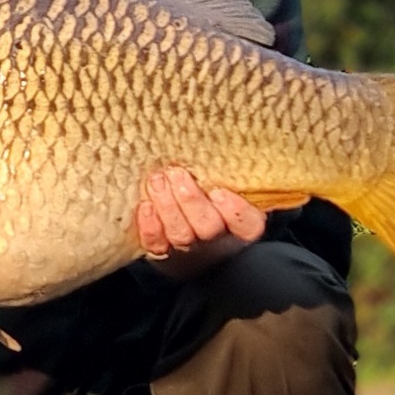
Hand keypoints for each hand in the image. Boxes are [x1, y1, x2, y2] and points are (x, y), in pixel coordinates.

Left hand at [137, 167, 265, 263]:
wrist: (186, 244)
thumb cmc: (208, 199)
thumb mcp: (225, 186)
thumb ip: (224, 174)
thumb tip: (218, 141)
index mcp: (240, 225)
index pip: (248, 225)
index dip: (235, 211)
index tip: (218, 191)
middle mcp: (217, 240)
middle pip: (209, 226)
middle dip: (191, 200)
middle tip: (177, 173)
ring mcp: (189, 249)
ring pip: (181, 233)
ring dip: (167, 205)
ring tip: (157, 180)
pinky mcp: (163, 253)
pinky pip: (156, 244)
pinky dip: (150, 225)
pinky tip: (145, 205)